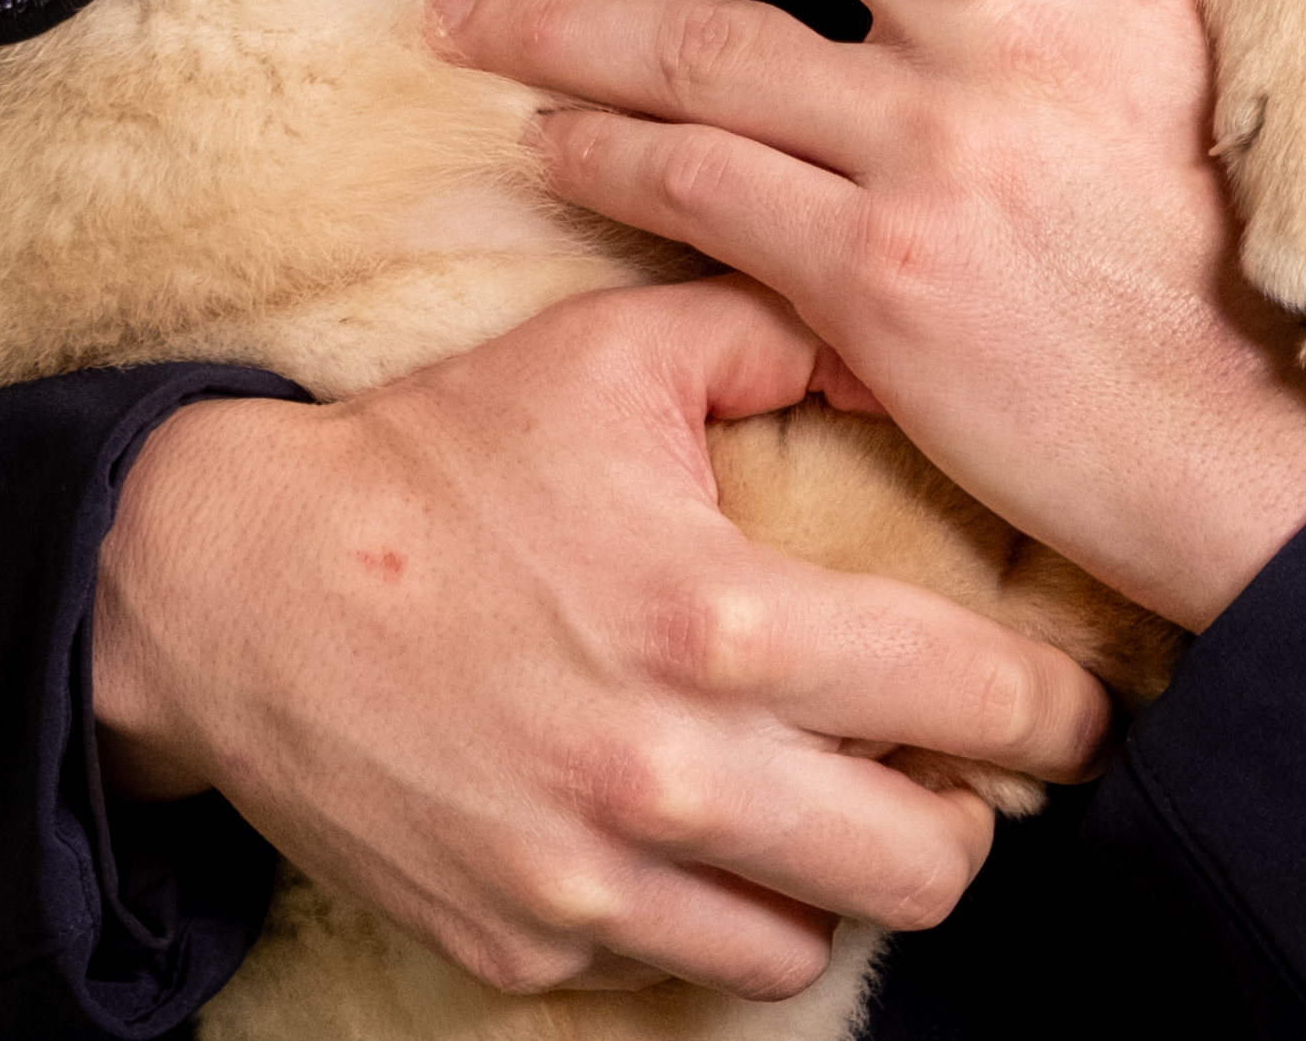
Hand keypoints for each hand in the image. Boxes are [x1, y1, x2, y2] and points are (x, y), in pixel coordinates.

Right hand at [89, 277, 1111, 1001]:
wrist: (229, 585)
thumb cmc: (442, 456)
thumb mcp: (620, 355)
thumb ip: (787, 336)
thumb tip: (913, 344)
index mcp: (719, 618)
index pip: (974, 703)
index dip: (1058, 710)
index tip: (1077, 705)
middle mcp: (668, 770)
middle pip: (928, 868)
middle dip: (966, 823)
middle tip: (955, 777)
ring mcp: (590, 875)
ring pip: (811, 945)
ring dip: (836, 883)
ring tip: (826, 811)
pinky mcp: (520, 942)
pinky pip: (672, 970)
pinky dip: (703, 916)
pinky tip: (690, 836)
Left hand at [436, 0, 1305, 630]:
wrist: (1279, 462)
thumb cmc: (1244, 285)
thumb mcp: (1203, 86)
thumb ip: (1092, 3)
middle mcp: (1016, 32)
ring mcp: (940, 148)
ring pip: (701, 49)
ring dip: (564, 28)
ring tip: (474, 14)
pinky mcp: (880, 272)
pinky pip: (700, 188)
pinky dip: (609, 158)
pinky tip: (550, 147)